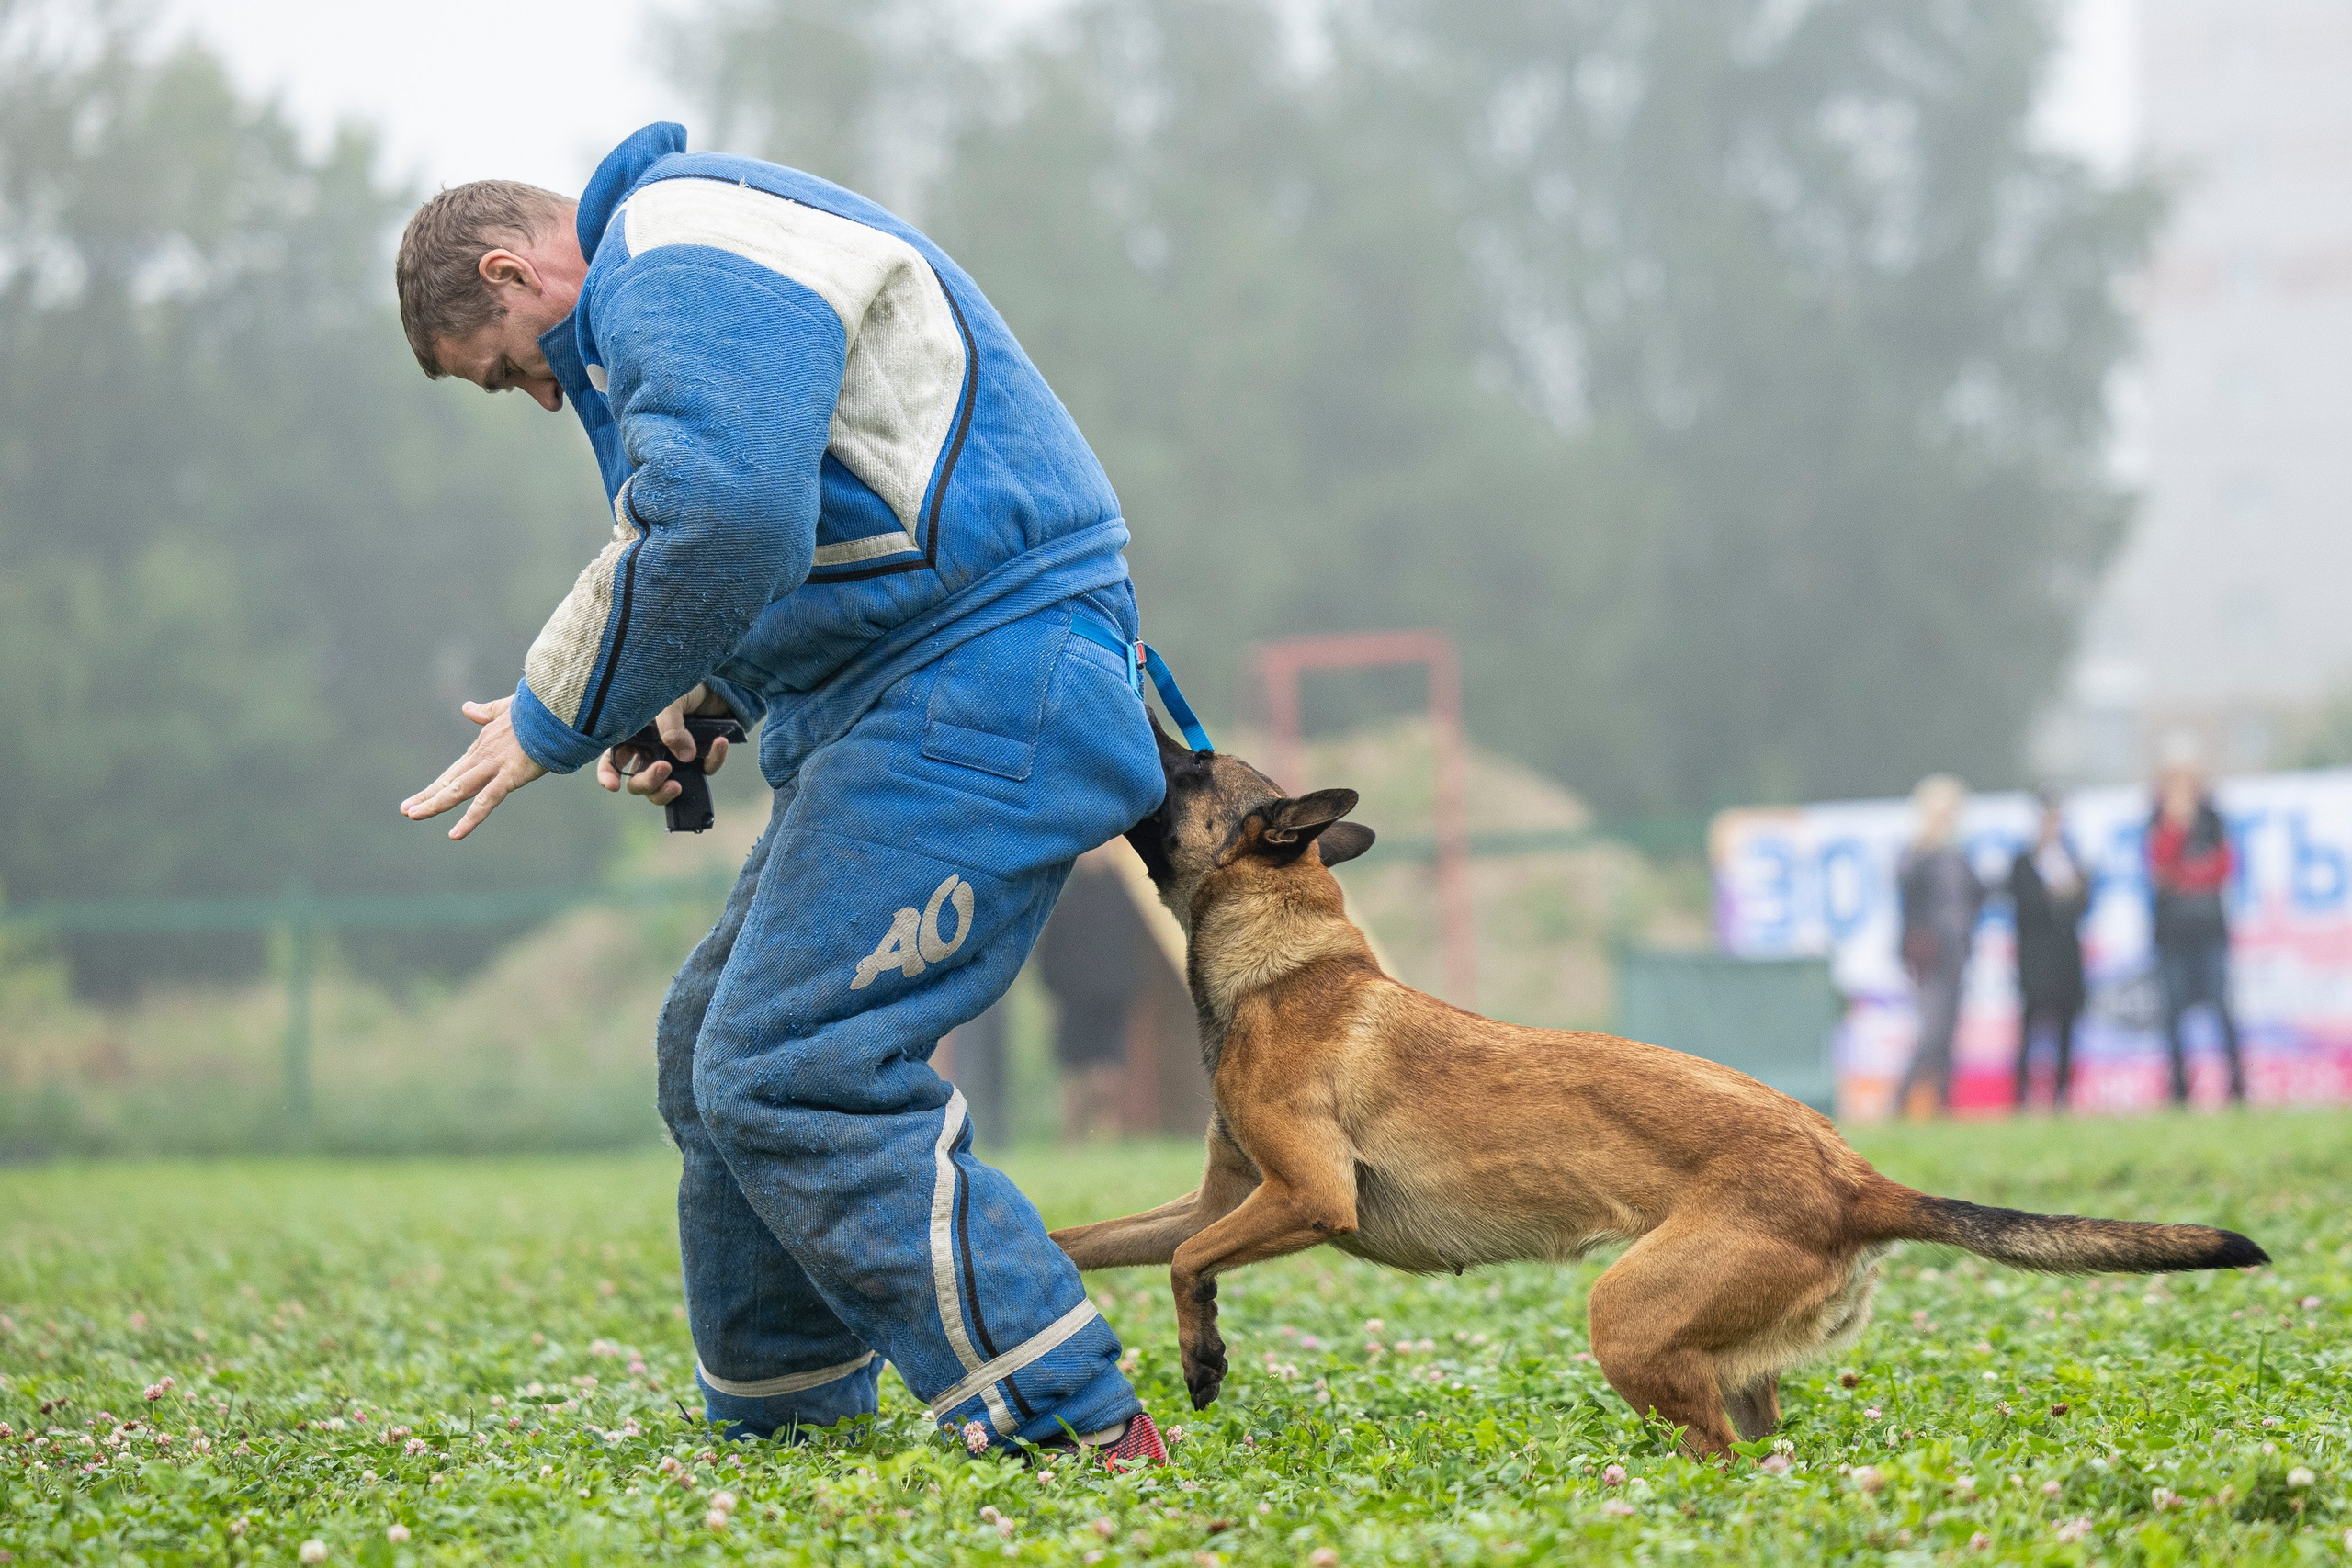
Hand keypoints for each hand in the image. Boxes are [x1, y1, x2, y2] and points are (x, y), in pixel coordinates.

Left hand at [401, 696, 548, 840]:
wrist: (555, 709)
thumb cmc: (536, 709)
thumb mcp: (505, 709)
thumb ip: (486, 712)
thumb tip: (467, 708)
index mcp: (483, 747)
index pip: (455, 771)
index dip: (436, 785)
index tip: (417, 798)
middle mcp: (483, 758)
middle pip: (450, 781)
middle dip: (427, 796)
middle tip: (404, 810)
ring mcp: (494, 767)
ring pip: (459, 789)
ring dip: (435, 803)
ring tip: (413, 814)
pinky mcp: (509, 776)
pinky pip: (486, 801)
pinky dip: (470, 818)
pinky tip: (454, 834)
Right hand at [597, 684, 733, 806]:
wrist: (717, 685)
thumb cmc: (683, 689)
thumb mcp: (669, 702)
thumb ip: (670, 727)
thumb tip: (684, 757)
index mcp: (635, 736)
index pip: (613, 760)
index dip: (608, 775)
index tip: (614, 786)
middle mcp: (652, 752)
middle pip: (637, 782)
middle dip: (647, 782)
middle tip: (664, 768)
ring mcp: (675, 759)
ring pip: (663, 789)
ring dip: (666, 793)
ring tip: (677, 785)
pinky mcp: (700, 760)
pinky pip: (705, 770)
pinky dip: (713, 760)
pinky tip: (719, 743)